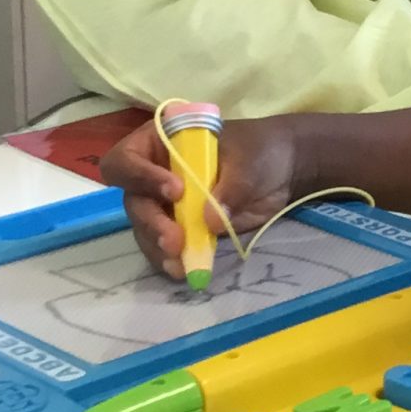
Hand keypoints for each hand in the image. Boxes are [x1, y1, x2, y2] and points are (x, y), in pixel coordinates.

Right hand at [99, 113, 313, 280]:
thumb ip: (230, 188)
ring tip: (180, 262)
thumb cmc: (259, 149)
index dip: (141, 176)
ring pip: (145, 228)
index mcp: (161, 142)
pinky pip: (165, 247)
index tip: (176, 191)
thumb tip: (210, 222)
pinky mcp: (182, 229)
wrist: (283, 169)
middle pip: (134, 200)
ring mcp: (166, 204)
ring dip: (158, 247)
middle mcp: (154, 174)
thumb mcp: (248, 160)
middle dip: (152, 222)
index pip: (127, 159)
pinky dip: (172, 260)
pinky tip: (186, 269)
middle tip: (175, 240)